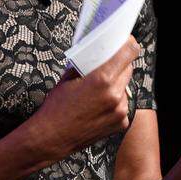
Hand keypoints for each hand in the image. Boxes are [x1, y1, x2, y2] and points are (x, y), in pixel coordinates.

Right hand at [26, 35, 141, 159]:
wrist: (52, 138)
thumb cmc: (56, 108)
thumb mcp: (67, 79)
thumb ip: (86, 65)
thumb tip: (96, 53)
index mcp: (102, 80)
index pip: (128, 53)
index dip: (129, 44)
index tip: (127, 41)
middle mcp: (115, 95)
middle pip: (128, 69)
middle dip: (120, 64)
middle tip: (107, 65)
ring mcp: (120, 111)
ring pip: (125, 87)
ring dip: (117, 84)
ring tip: (98, 90)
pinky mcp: (121, 123)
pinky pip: (123, 104)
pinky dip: (115, 101)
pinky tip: (100, 105)